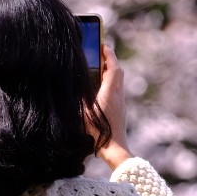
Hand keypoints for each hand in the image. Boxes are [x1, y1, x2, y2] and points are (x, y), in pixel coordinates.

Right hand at [91, 43, 132, 168]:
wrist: (114, 150)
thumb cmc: (97, 133)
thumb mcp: (84, 113)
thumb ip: (80, 97)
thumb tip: (76, 85)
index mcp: (109, 93)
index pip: (113, 68)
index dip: (108, 55)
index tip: (103, 45)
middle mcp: (118, 96)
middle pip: (118, 72)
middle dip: (110, 60)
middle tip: (100, 52)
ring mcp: (120, 103)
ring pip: (118, 81)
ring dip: (110, 71)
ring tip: (98, 66)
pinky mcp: (120, 110)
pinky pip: (116, 90)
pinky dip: (109, 82)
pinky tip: (100, 86)